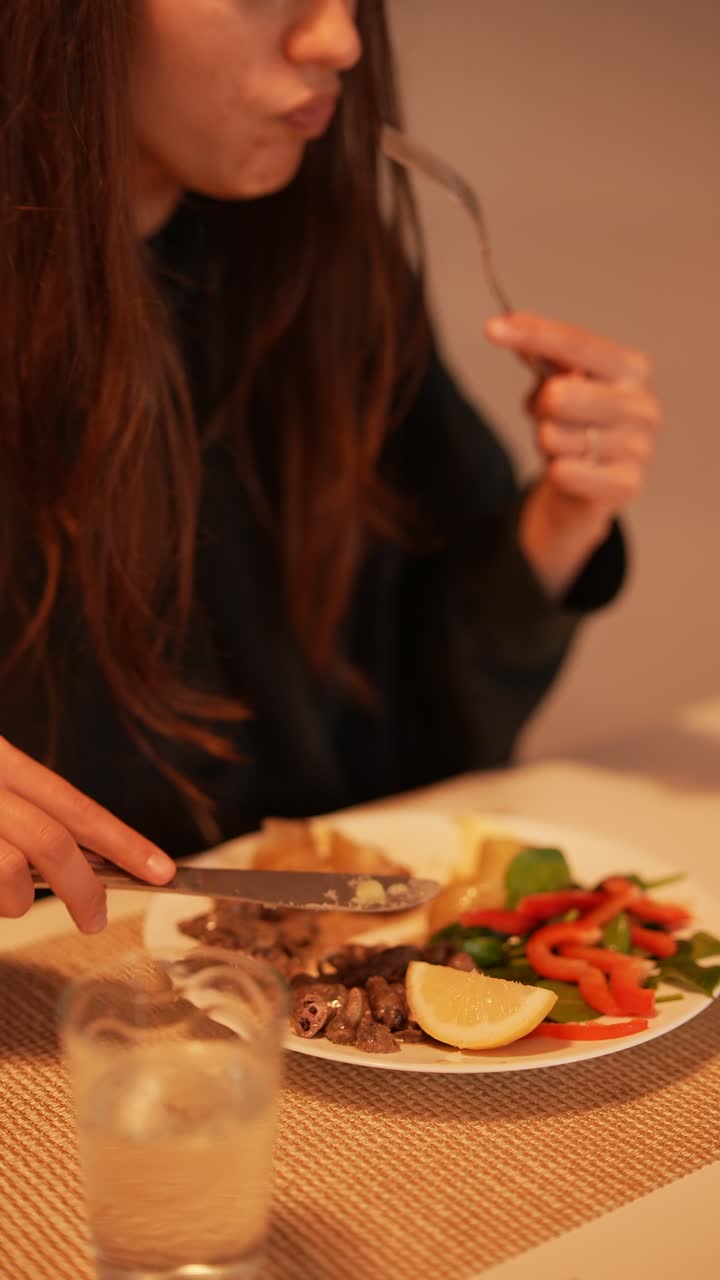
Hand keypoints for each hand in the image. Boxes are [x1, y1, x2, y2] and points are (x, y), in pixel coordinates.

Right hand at [0, 738, 175, 931]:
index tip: (160, 869)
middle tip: (95, 919)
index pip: (76, 805)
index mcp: (2, 763)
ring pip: (11, 871)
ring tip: (4, 897)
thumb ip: (28, 814)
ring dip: (17, 899)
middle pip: (53, 840)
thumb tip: (79, 862)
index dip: (123, 841)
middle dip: (85, 889)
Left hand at [486, 312, 659, 596]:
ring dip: (545, 442)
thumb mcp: (561, 380)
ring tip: (563, 445)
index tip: (492, 328)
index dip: (533, 334)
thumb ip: (540, 352)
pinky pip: (561, 472)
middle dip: (539, 407)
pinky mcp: (625, 484)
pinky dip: (554, 471)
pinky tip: (568, 470)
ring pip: (551, 437)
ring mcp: (638, 447)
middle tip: (549, 417)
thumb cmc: (577, 423)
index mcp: (632, 369)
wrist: (592, 485)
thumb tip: (505, 325)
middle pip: (558, 395)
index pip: (576, 345)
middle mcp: (642, 405)